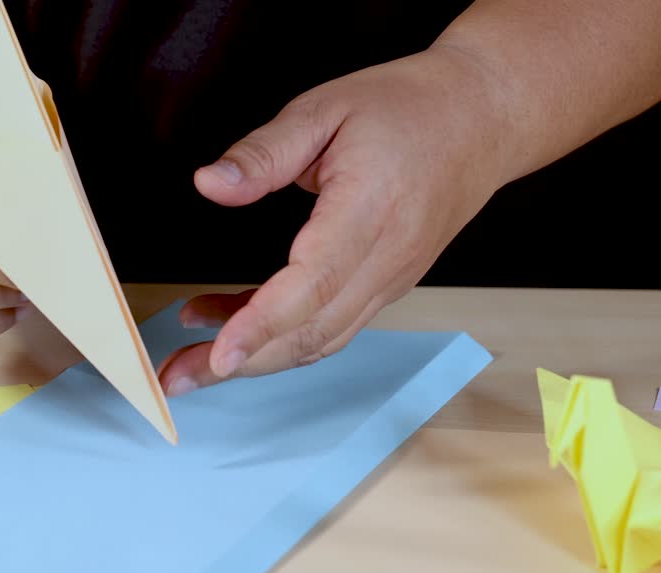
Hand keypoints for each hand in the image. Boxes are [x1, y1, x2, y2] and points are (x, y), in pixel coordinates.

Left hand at [157, 46, 511, 395]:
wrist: (485, 117)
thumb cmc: (409, 106)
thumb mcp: (326, 108)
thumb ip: (265, 152)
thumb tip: (209, 184)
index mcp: (370, 211)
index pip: (311, 285)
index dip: (261, 325)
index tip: (217, 353)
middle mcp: (386, 259)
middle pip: (310, 333)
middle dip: (239, 364)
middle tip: (175, 378)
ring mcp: (390, 280)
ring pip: (319, 340)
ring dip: (254, 358)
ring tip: (191, 359)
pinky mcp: (386, 285)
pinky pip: (330, 325)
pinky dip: (280, 336)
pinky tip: (232, 321)